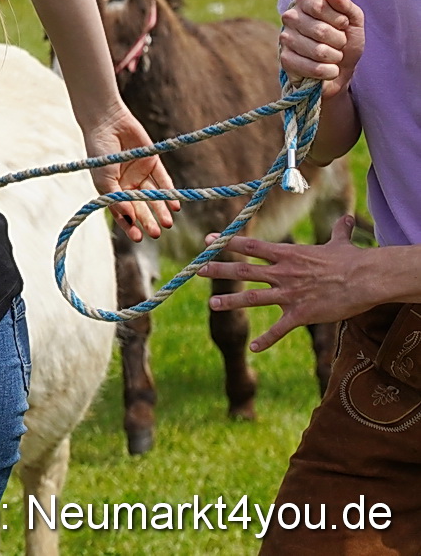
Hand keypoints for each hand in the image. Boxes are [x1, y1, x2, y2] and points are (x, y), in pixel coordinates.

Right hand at [81, 103, 177, 241]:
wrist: (107, 123)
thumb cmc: (99, 151)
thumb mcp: (104, 177)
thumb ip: (116, 197)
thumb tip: (129, 217)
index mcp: (112, 190)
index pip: (123, 212)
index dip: (130, 225)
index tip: (139, 237)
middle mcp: (127, 184)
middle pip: (140, 207)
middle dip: (148, 221)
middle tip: (156, 233)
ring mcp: (140, 174)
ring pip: (153, 197)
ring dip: (160, 210)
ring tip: (167, 223)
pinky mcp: (153, 163)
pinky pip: (163, 181)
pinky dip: (169, 193)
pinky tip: (175, 205)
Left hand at [198, 215, 367, 350]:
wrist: (367, 279)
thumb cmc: (354, 260)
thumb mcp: (341, 243)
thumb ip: (339, 230)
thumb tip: (350, 216)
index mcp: (288, 254)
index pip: (251, 246)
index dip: (228, 243)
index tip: (208, 241)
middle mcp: (283, 273)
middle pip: (244, 271)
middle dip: (218, 270)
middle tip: (196, 270)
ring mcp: (290, 294)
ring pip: (253, 298)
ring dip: (231, 302)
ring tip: (211, 304)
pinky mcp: (301, 314)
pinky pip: (279, 329)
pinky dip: (266, 340)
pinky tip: (253, 348)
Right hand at [279, 0, 362, 97]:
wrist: (340, 67)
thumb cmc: (345, 39)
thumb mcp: (353, 20)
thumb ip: (346, 5)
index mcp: (304, 2)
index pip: (319, 6)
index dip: (338, 19)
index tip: (343, 24)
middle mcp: (290, 17)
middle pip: (320, 30)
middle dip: (340, 41)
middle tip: (340, 43)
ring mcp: (285, 38)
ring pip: (319, 51)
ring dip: (335, 57)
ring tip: (334, 55)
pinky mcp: (286, 59)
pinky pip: (313, 68)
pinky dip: (329, 71)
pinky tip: (329, 68)